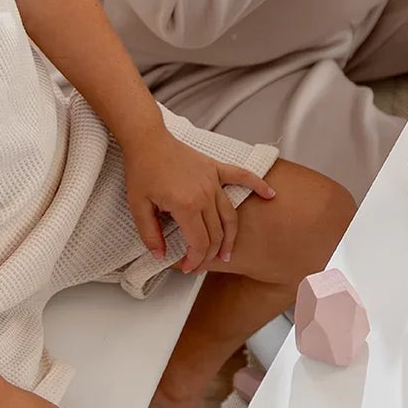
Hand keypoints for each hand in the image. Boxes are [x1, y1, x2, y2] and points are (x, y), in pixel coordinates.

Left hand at [121, 125, 274, 272]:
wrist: (148, 141)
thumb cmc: (143, 170)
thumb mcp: (138, 207)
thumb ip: (149, 234)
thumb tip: (160, 254)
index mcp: (186, 205)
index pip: (199, 242)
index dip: (196, 259)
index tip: (188, 267)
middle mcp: (205, 195)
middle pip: (216, 233)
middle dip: (209, 254)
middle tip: (200, 264)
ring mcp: (213, 181)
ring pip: (229, 216)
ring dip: (230, 237)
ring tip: (227, 252)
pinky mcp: (216, 169)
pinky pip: (242, 177)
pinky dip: (258, 185)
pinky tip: (270, 194)